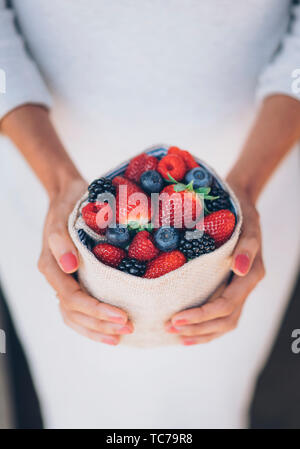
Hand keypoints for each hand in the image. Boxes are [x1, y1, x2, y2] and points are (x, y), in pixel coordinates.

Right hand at [38, 177, 132, 344]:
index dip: (96, 310)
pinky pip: (79, 310)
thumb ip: (61, 241)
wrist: (70, 196)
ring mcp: (66, 281)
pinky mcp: (75, 280)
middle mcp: (58, 278)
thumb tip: (69, 267)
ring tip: (121, 336)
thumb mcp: (62, 217)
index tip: (121, 315)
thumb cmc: (69, 206)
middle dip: (100, 324)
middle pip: (75, 312)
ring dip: (97, 329)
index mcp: (52, 267)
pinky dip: (94, 323)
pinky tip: (112, 330)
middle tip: (128, 327)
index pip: (73, 299)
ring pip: (75, 316)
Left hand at [165, 184, 264, 344]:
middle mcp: (246, 286)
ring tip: (175, 335)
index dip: (202, 315)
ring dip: (201, 332)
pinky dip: (206, 328)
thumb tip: (239, 269)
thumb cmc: (240, 214)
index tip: (176, 318)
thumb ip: (246, 248)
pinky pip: (222, 316)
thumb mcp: (246, 225)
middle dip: (198, 327)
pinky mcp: (231, 288)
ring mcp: (239, 289)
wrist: (241, 205)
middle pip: (225, 319)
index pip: (226, 304)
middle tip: (168, 328)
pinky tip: (188, 333)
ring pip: (224, 323)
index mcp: (251, 274)